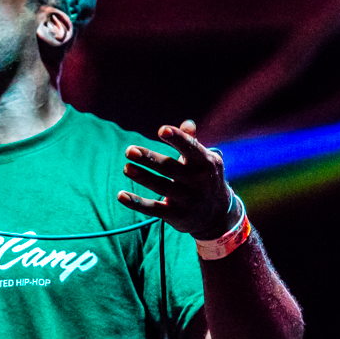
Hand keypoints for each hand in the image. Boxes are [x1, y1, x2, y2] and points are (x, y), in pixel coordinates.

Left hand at [117, 120, 234, 237]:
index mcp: (205, 162)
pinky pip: (153, 209)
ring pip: (160, 186)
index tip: (162, 130)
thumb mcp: (206, 161)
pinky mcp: (176, 215)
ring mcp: (187, 199)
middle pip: (169, 168)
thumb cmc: (206, 179)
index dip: (177, 138)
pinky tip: (121, 195)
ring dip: (142, 177)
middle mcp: (197, 181)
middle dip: (149, 159)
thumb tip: (187, 123)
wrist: (218, 215)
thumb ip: (192, 142)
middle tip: (129, 150)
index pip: (191, 148)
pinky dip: (136, 203)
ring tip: (127, 168)